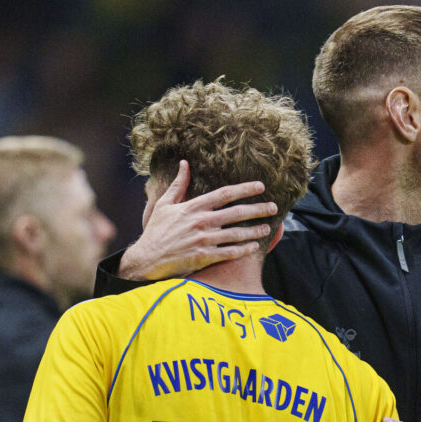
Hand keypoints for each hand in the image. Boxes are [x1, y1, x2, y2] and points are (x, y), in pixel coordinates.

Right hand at [120, 160, 279, 279]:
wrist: (147, 258)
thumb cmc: (157, 230)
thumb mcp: (165, 204)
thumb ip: (179, 184)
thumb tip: (184, 163)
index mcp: (193, 207)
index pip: (225, 194)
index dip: (245, 189)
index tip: (260, 186)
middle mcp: (201, 222)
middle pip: (236, 212)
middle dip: (257, 209)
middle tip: (273, 207)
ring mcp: (204, 240)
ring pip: (236, 233)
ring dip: (255, 230)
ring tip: (268, 227)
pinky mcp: (204, 257)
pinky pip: (229, 253)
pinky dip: (243, 250)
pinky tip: (255, 247)